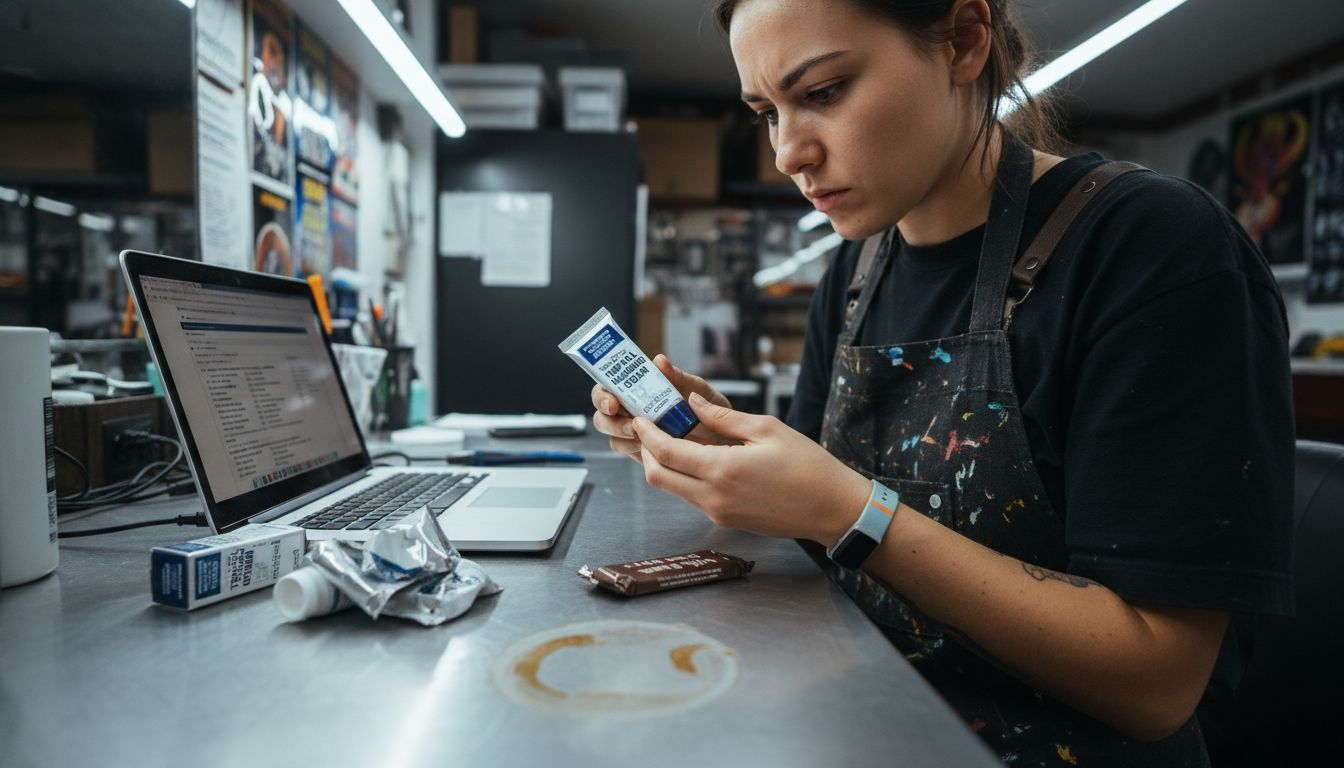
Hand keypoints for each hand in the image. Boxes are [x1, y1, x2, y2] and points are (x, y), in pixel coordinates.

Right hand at [591, 355, 733, 461]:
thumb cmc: (710, 410)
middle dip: (609, 421)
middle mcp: (633, 410)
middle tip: (630, 425)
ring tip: (643, 437)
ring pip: (612, 437)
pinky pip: (629, 454)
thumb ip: (677, 376)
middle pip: (602, 415)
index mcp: (640, 389)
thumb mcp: (698, 390)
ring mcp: (636, 433)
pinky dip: (636, 452)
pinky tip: (650, 449)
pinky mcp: (643, 453)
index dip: (602, 395)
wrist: (727, 438)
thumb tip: (659, 360)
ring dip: (622, 438)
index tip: (612, 402)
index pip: (608, 387)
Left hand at [632, 392, 870, 544]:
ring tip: (671, 437)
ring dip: (665, 464)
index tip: (640, 416)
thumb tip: (691, 403)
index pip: (666, 452)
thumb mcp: (766, 429)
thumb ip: (723, 417)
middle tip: (650, 427)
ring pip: (673, 488)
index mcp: (722, 470)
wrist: (832, 509)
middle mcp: (713, 497)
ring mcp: (718, 513)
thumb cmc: (808, 466)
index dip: (647, 433)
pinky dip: (684, 477)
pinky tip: (694, 457)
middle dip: (647, 451)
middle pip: (659, 476)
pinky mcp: (726, 520)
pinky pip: (692, 497)